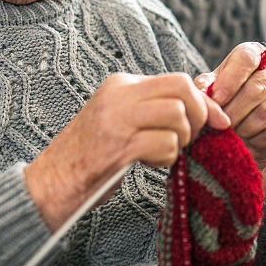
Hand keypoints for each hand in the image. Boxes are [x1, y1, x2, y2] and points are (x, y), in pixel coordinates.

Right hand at [23, 72, 230, 230]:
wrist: (47, 186)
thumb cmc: (88, 158)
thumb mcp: (119, 121)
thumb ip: (151, 110)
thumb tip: (200, 108)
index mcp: (120, 84)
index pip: (177, 80)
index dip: (204, 102)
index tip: (218, 121)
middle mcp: (118, 95)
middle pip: (182, 88)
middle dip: (199, 115)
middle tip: (191, 139)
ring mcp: (116, 119)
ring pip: (177, 115)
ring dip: (181, 141)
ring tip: (163, 154)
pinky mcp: (116, 147)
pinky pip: (165, 144)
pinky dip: (167, 158)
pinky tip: (151, 165)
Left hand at [195, 42, 265, 193]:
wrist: (248, 127)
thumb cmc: (228, 101)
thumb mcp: (212, 89)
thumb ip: (204, 88)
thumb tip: (200, 93)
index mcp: (256, 54)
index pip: (246, 58)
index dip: (230, 80)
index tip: (217, 100)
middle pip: (258, 87)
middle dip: (234, 110)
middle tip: (220, 124)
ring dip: (244, 127)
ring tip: (231, 133)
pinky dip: (255, 140)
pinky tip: (246, 140)